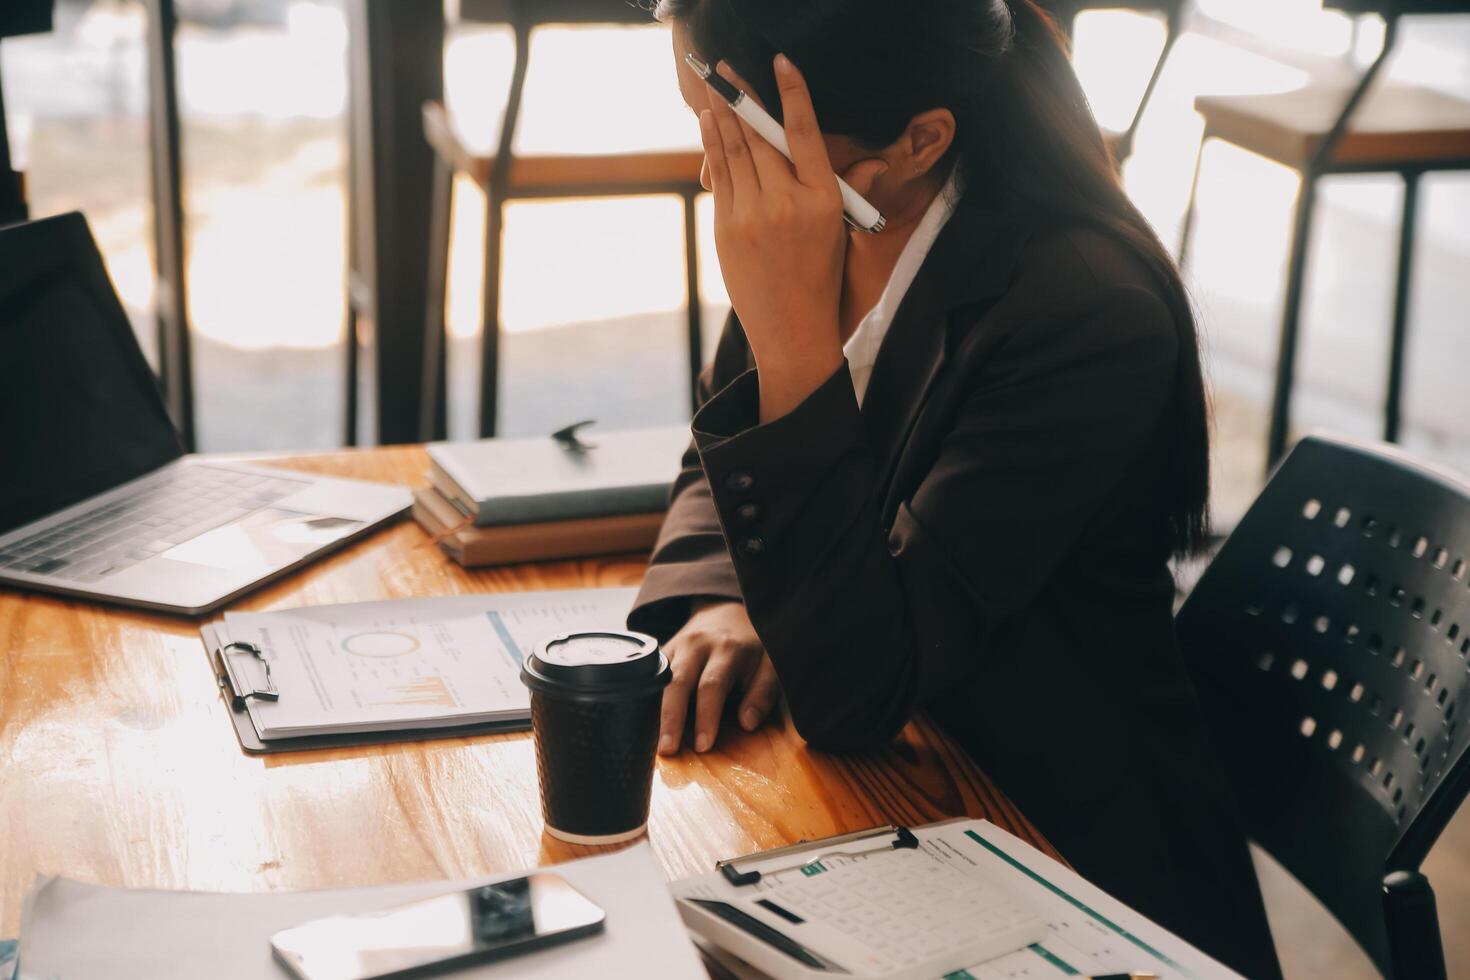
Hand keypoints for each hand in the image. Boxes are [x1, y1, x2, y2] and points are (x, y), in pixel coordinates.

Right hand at [659, 600, 780, 754]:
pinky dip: (646, 700)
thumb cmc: (752, 647)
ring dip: (655, 713)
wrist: (726, 613)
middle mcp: (697, 645)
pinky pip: (649, 676)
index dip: (706, 716)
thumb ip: (763, 693)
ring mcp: (676, 646)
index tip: (703, 745)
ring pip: (659, 681)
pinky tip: (643, 724)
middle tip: (667, 749)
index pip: (712, 685)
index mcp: (727, 649)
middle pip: (678, 682)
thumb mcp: (770, 664)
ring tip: (651, 744)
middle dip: (672, 717)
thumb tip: (747, 723)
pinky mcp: (662, 651)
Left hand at [699, 55, 888, 421]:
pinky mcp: (727, 230)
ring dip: (721, 115)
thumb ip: (834, 187)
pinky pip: (720, 177)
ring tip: (711, 88)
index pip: (805, 133)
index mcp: (822, 198)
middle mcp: (786, 202)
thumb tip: (848, 157)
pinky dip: (713, 147)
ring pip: (733, 152)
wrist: (793, 330)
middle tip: (726, 70)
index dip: (792, 94)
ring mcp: (752, 216)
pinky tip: (709, 126)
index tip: (780, 63)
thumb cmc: (821, 275)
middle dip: (741, 98)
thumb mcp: (838, 228)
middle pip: (760, 137)